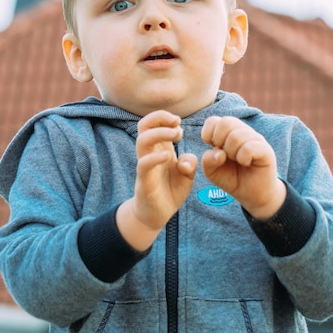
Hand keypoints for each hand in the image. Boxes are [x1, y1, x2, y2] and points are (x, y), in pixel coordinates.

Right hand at [116, 110, 196, 249]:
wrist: (157, 215)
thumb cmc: (170, 190)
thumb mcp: (186, 175)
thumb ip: (190, 163)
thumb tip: (187, 158)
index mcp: (160, 148)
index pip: (153, 123)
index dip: (164, 117)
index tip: (178, 122)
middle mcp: (150, 153)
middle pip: (143, 125)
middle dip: (159, 118)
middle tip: (177, 124)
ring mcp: (145, 166)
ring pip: (142, 140)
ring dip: (160, 133)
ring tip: (176, 135)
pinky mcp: (144, 181)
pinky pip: (144, 164)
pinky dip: (155, 157)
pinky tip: (168, 156)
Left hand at [201, 116, 285, 218]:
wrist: (252, 195)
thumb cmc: (233, 178)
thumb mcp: (213, 172)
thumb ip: (208, 161)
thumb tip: (219, 152)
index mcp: (228, 132)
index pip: (214, 120)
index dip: (209, 133)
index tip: (213, 147)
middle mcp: (242, 132)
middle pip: (226, 122)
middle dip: (220, 140)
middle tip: (226, 155)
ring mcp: (255, 139)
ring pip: (237, 136)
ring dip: (232, 152)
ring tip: (238, 161)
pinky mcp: (266, 150)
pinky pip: (249, 147)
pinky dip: (243, 157)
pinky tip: (246, 163)